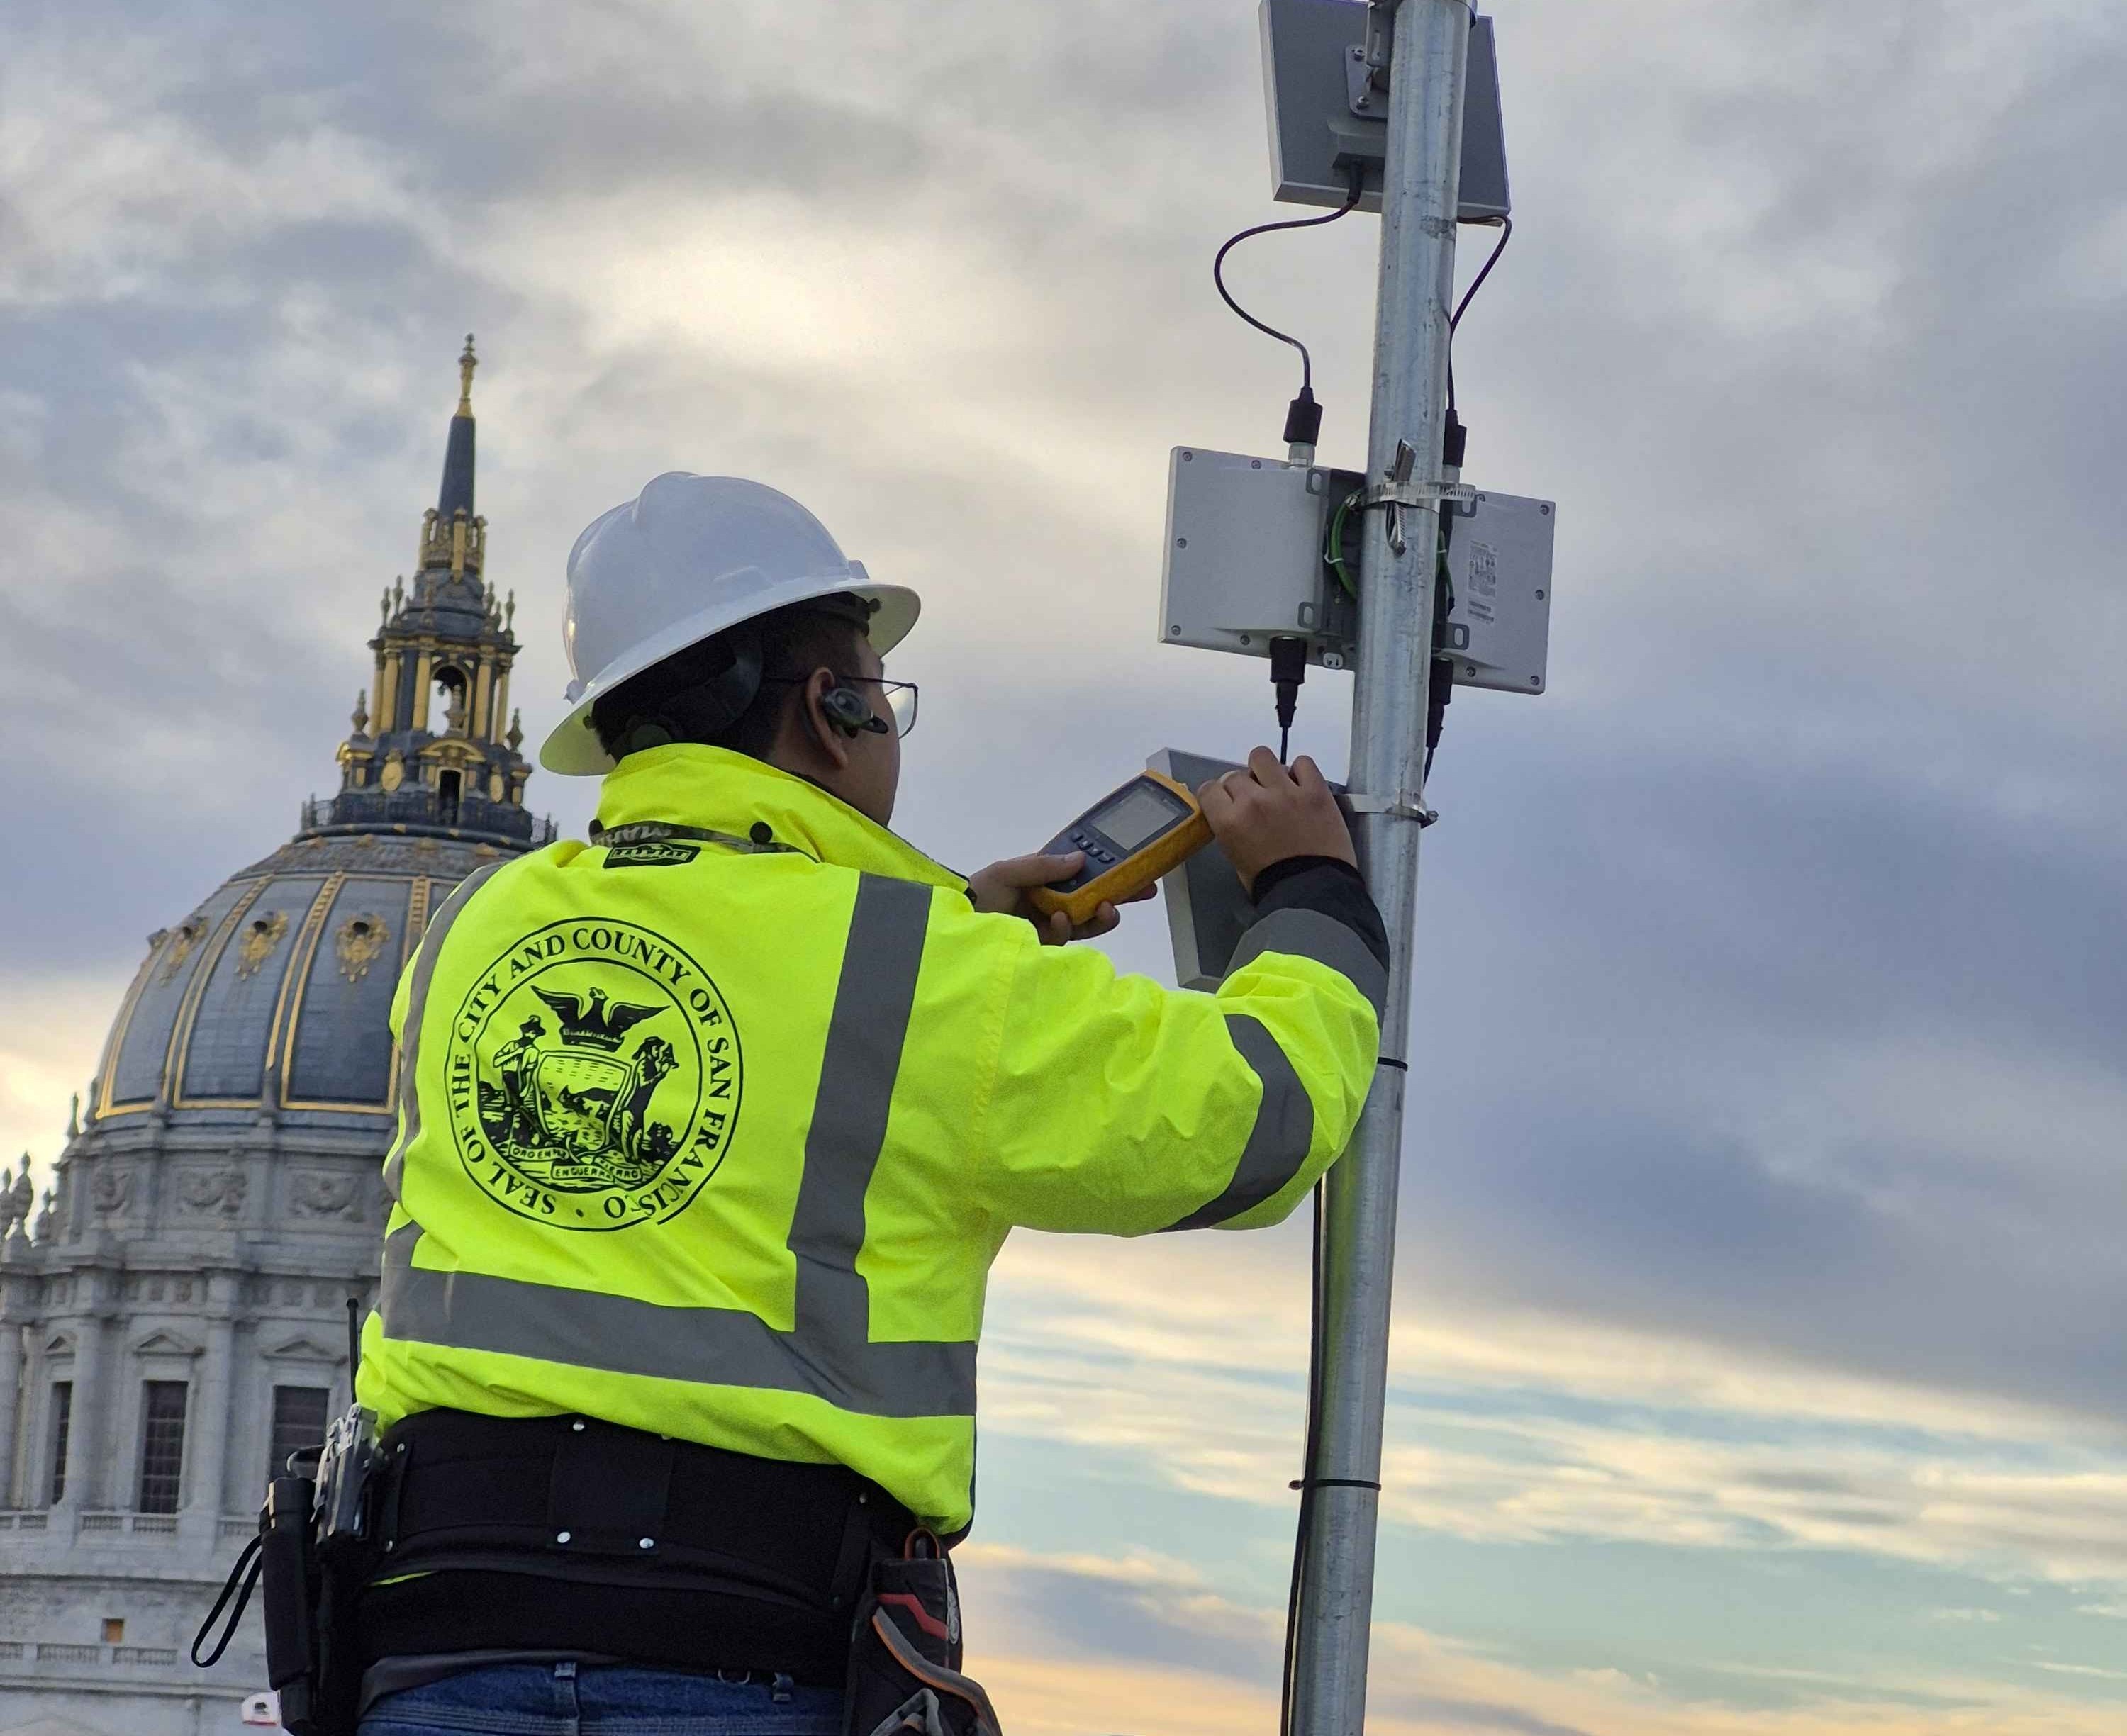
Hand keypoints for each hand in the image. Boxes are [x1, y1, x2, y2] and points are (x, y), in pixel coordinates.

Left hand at [967, 851, 1152, 945]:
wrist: (954, 928)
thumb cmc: (977, 893)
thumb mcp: (1007, 871)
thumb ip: (1043, 866)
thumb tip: (1081, 859)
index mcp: (1044, 880)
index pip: (1083, 874)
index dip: (1109, 871)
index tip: (1136, 868)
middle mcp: (1049, 902)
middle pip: (1092, 898)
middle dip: (1119, 894)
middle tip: (1144, 890)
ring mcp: (1047, 926)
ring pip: (1085, 922)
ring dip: (1100, 915)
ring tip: (1107, 907)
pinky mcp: (1042, 948)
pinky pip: (1064, 939)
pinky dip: (1065, 929)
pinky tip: (1058, 920)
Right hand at [1196, 748, 1355, 896]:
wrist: (1313, 892)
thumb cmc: (1271, 883)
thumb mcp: (1236, 857)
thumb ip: (1232, 828)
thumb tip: (1236, 812)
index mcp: (1229, 820)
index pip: (1209, 789)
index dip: (1216, 794)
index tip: (1225, 800)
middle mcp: (1253, 800)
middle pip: (1235, 775)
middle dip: (1242, 787)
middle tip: (1255, 801)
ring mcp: (1286, 792)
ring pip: (1262, 757)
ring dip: (1264, 769)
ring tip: (1275, 784)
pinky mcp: (1315, 791)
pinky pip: (1303, 763)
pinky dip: (1300, 771)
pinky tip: (1301, 785)